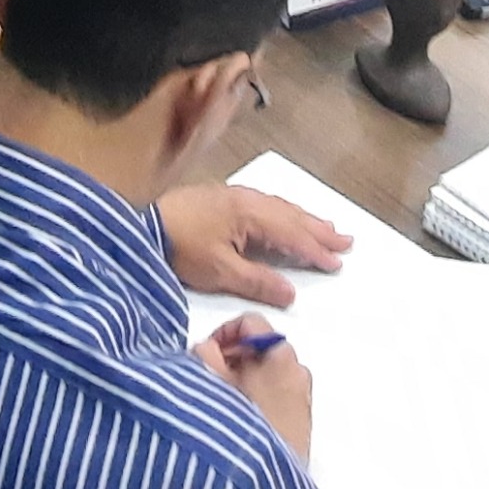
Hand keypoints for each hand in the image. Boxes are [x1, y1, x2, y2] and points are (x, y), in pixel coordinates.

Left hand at [161, 182, 352, 305]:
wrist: (143, 225)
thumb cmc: (181, 248)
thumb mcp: (220, 272)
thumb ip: (258, 282)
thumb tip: (291, 293)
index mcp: (250, 215)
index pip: (292, 235)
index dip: (315, 250)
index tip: (337, 263)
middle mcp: (247, 200)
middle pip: (291, 215)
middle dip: (318, 230)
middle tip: (345, 240)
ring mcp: (234, 195)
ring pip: (279, 206)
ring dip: (303, 218)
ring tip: (325, 227)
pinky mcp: (222, 197)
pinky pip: (265, 202)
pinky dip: (283, 211)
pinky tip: (284, 215)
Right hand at [196, 314, 314, 459]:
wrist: (262, 483)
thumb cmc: (238, 428)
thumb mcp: (208, 383)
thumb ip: (203, 355)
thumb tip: (206, 349)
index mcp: (279, 354)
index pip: (250, 323)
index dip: (222, 334)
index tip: (206, 353)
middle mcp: (298, 371)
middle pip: (261, 348)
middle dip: (232, 359)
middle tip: (208, 377)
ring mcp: (303, 399)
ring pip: (268, 374)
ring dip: (244, 381)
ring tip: (221, 402)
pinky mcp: (302, 424)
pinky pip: (278, 397)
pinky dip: (258, 399)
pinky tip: (239, 420)